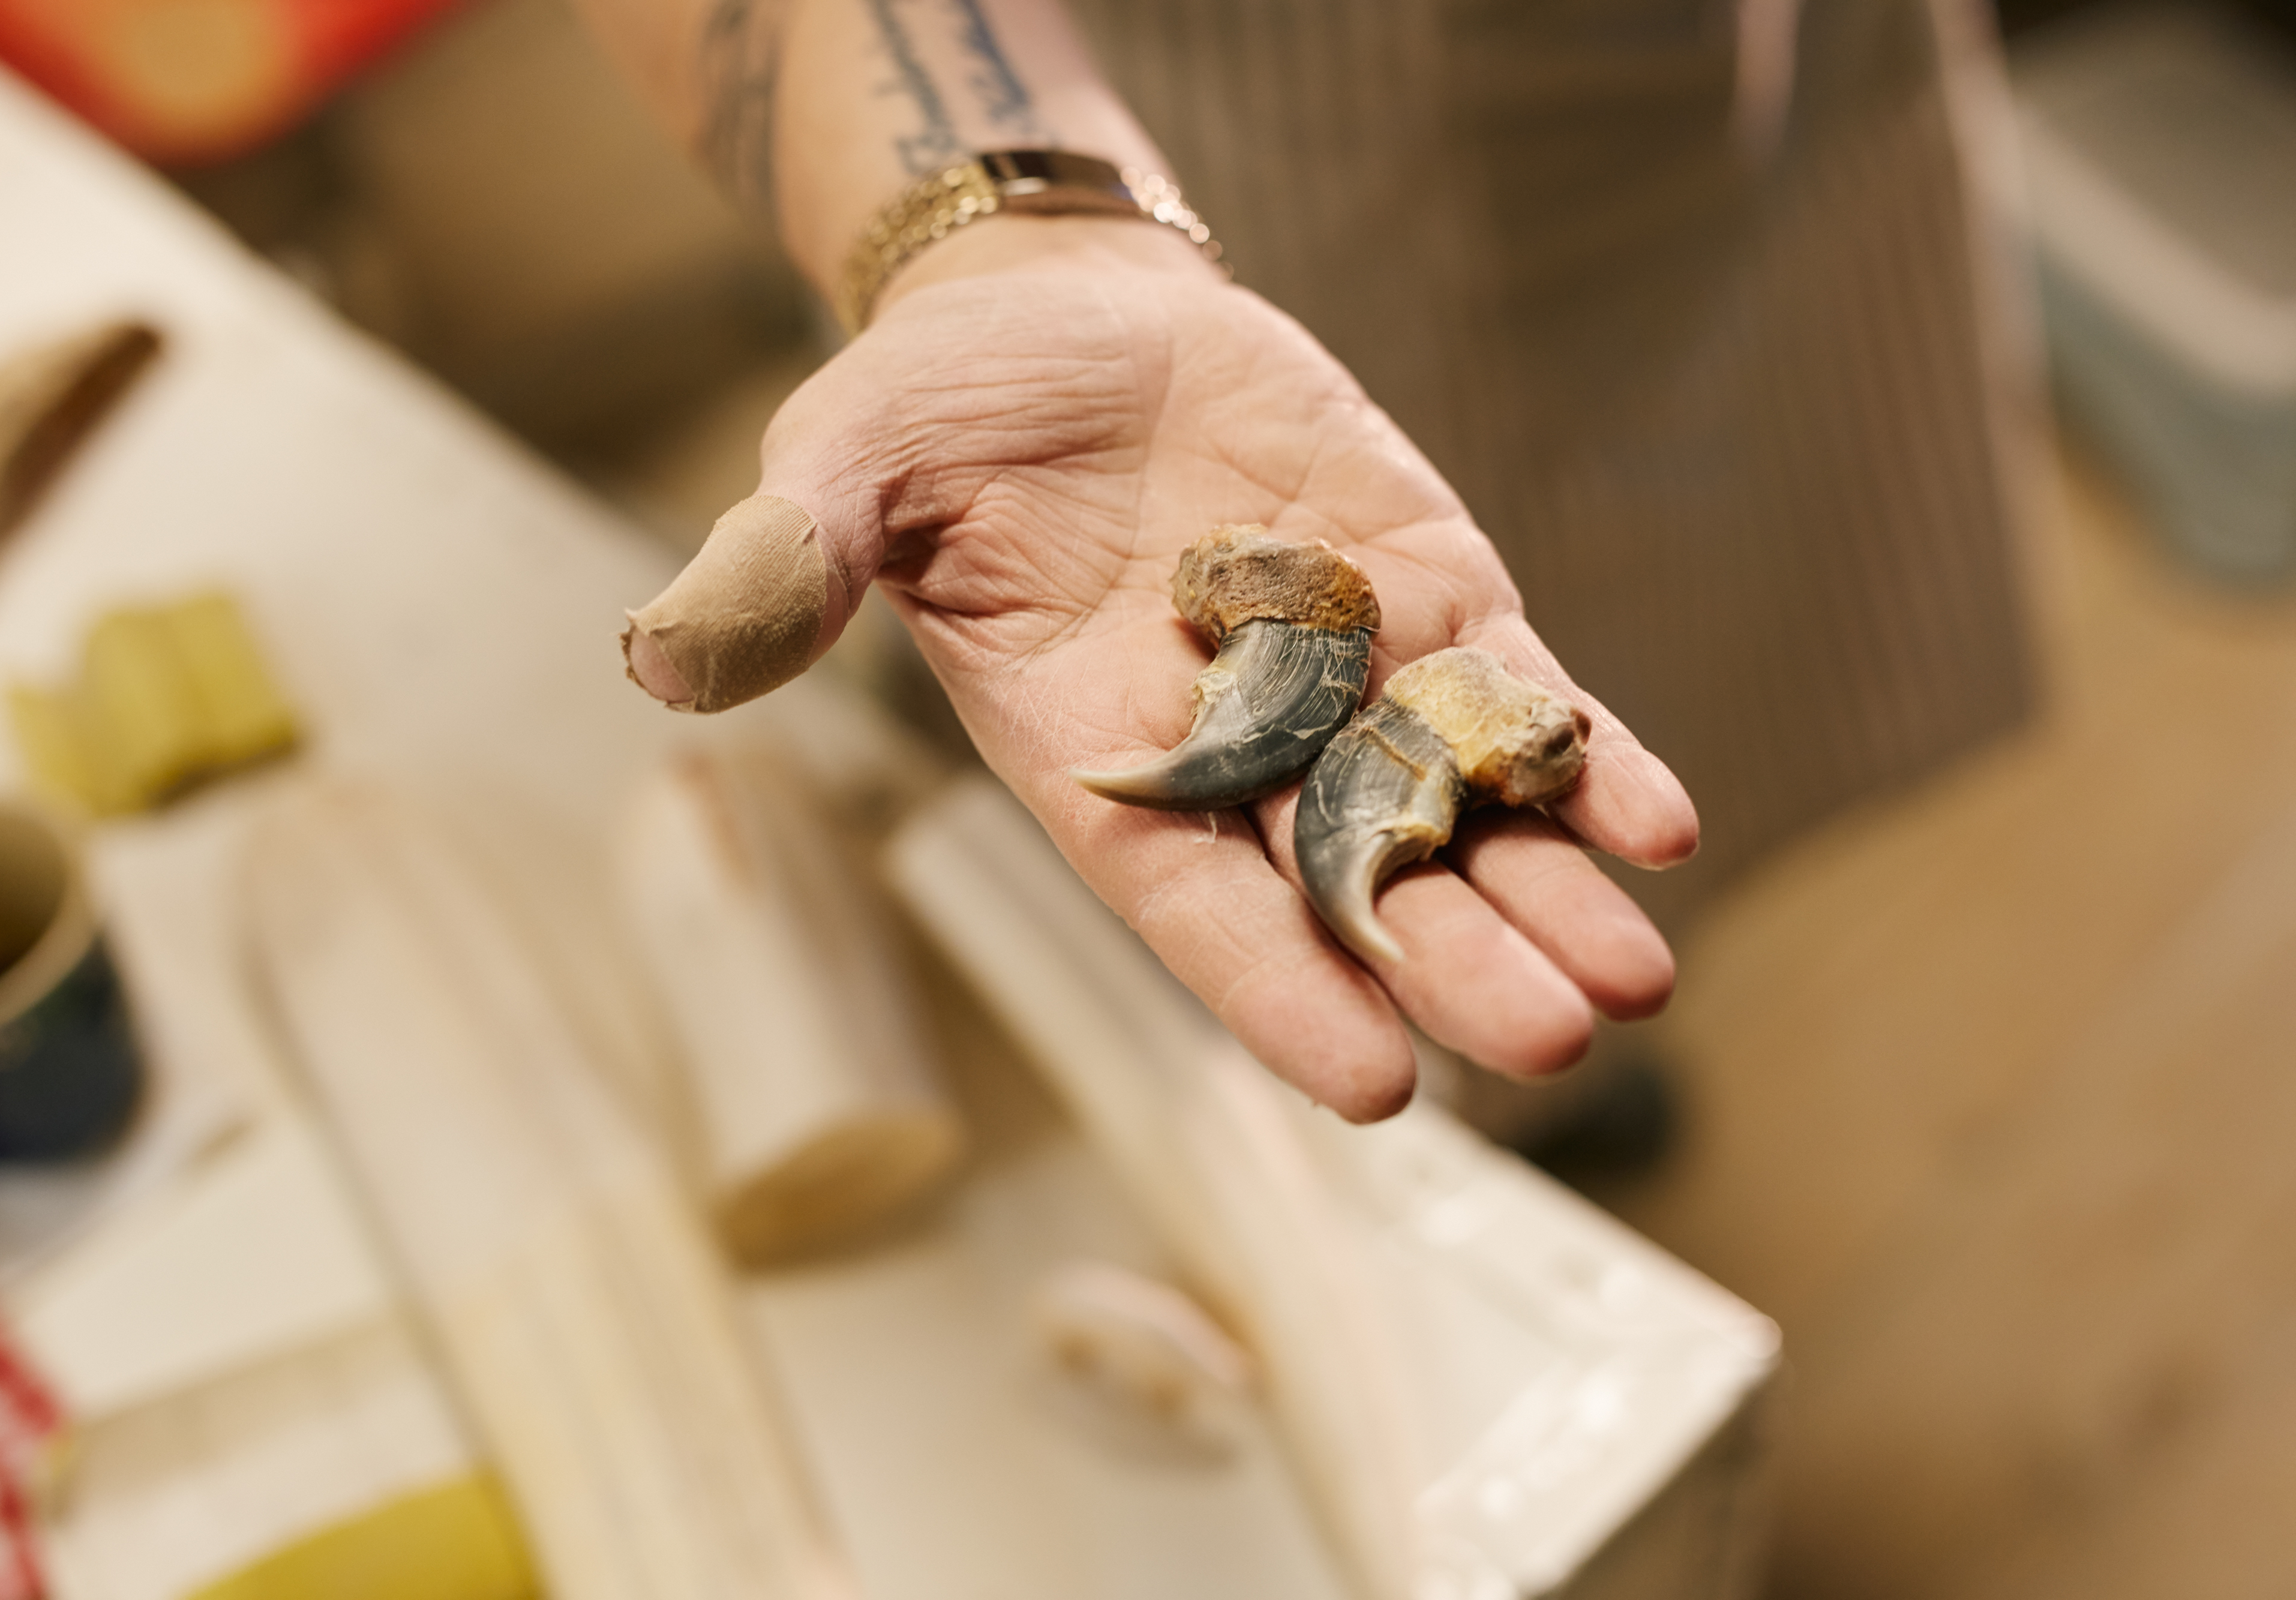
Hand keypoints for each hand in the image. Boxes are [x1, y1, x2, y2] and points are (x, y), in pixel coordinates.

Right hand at [634, 218, 1697, 1119]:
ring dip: (1548, 888)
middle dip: (1451, 959)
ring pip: (1459, 808)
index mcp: (1097, 756)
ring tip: (1637, 971)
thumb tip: (673, 647)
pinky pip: (1519, 693)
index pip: (1191, 901)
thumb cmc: (944, 412)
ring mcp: (1346, 674)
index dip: (1273, 991)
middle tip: (1553, 1041)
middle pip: (1353, 879)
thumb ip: (792, 563)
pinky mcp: (1428, 593)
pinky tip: (1661, 820)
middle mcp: (1235, 747)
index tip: (1368, 1086)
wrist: (1070, 321)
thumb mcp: (848, 467)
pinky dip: (1587, 755)